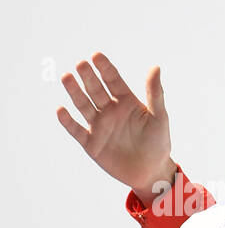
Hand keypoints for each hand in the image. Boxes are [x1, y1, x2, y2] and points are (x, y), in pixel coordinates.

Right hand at [56, 52, 176, 202]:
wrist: (152, 172)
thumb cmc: (158, 143)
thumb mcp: (159, 117)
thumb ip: (155, 94)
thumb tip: (156, 67)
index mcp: (126, 102)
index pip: (113, 80)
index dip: (105, 68)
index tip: (96, 55)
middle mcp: (110, 110)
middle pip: (96, 90)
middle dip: (88, 77)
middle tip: (81, 64)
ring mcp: (99, 125)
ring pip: (83, 105)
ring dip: (75, 92)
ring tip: (67, 77)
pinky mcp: (91, 143)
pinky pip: (76, 130)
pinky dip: (68, 121)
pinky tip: (61, 110)